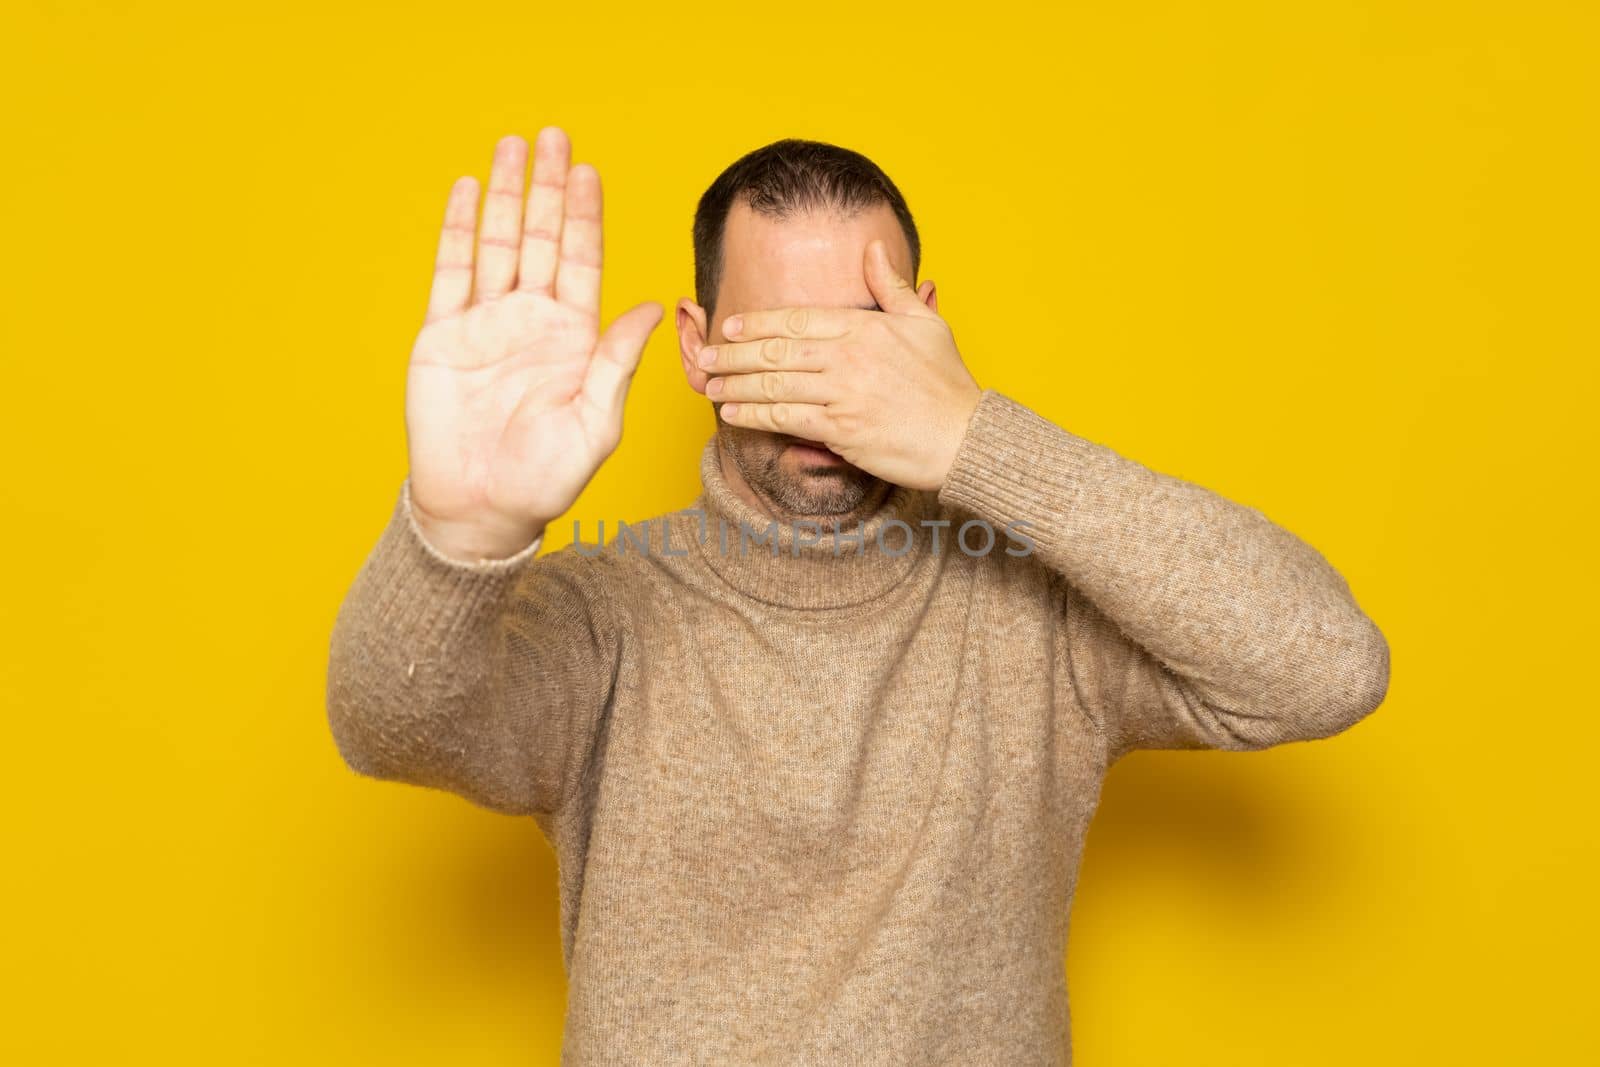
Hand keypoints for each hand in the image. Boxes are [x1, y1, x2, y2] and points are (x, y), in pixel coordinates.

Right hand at [405, 129, 662, 560]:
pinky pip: (451, 272)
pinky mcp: (443, 336)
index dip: (585, 216)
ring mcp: (486, 324)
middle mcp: (532, 321)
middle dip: (548, 188)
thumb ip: (616, 362)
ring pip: (497, 243)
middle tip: (553, 137)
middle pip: (541, 238)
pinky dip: (457, 230)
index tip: (589, 171)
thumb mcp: (595, 423)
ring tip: (512, 146)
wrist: (480, 508)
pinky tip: (465, 190)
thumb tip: (649, 307)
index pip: (582, 261)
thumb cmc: (544, 478)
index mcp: (574, 338)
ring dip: (504, 195)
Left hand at [698, 240, 980, 490]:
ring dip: (735, 385)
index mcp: (864, 327)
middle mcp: (848, 357)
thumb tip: (871, 247)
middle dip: (733, 354)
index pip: (797, 319)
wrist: (965, 438)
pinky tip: (733, 413)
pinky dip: (755, 415)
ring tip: (710, 384)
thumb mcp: (925, 322)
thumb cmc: (948, 383)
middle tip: (703, 356)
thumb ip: (891, 285)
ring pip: (775, 385)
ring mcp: (843, 394)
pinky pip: (787, 420)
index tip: (730, 326)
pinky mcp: (841, 430)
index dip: (758, 322)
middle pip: (776, 351)